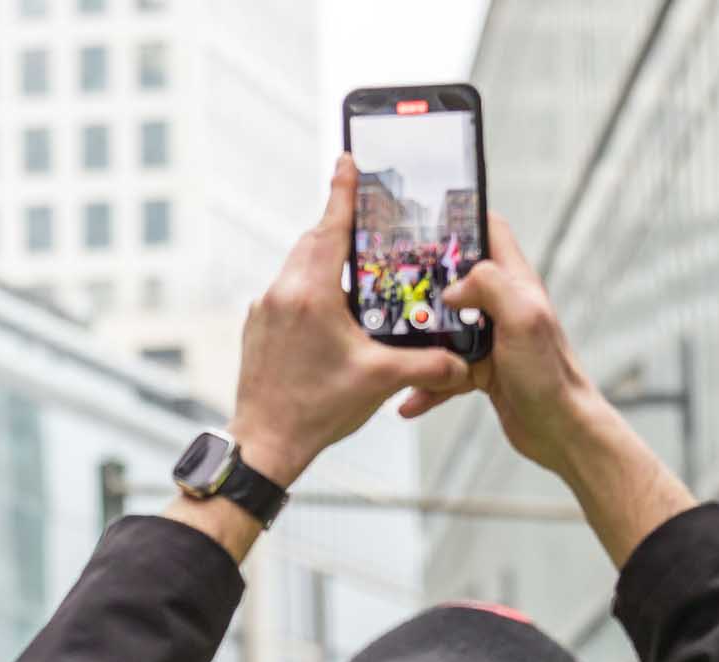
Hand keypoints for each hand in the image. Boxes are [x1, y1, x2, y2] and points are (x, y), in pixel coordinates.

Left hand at [229, 154, 469, 488]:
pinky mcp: (256, 327)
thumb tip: (463, 361)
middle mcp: (281, 293)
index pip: (331, 228)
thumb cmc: (316, 410)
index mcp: (310, 294)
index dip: (344, 192)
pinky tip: (331, 306)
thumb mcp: (379, 380)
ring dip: (324, 258)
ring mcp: (263, 310)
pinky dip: (309, 285)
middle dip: (340, 226)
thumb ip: (428, 364)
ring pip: (297, 265)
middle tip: (367, 216)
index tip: (348, 159)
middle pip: (313, 241)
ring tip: (356, 264)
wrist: (264, 444)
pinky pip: (286, 291)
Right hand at [404, 211, 692, 566]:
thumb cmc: (550, 375)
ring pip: (441, 329)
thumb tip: (452, 285)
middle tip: (387, 284)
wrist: (559, 429)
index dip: (461, 219)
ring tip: (389, 348)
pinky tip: (408, 400)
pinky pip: (442, 372)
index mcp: (516, 285)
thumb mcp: (524, 319)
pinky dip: (425, 385)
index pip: (491, 233)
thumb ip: (490, 287)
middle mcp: (502, 306)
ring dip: (416, 342)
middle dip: (421, 282)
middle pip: (454, 280)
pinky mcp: (480, 370)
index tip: (425, 219)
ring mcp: (489, 339)